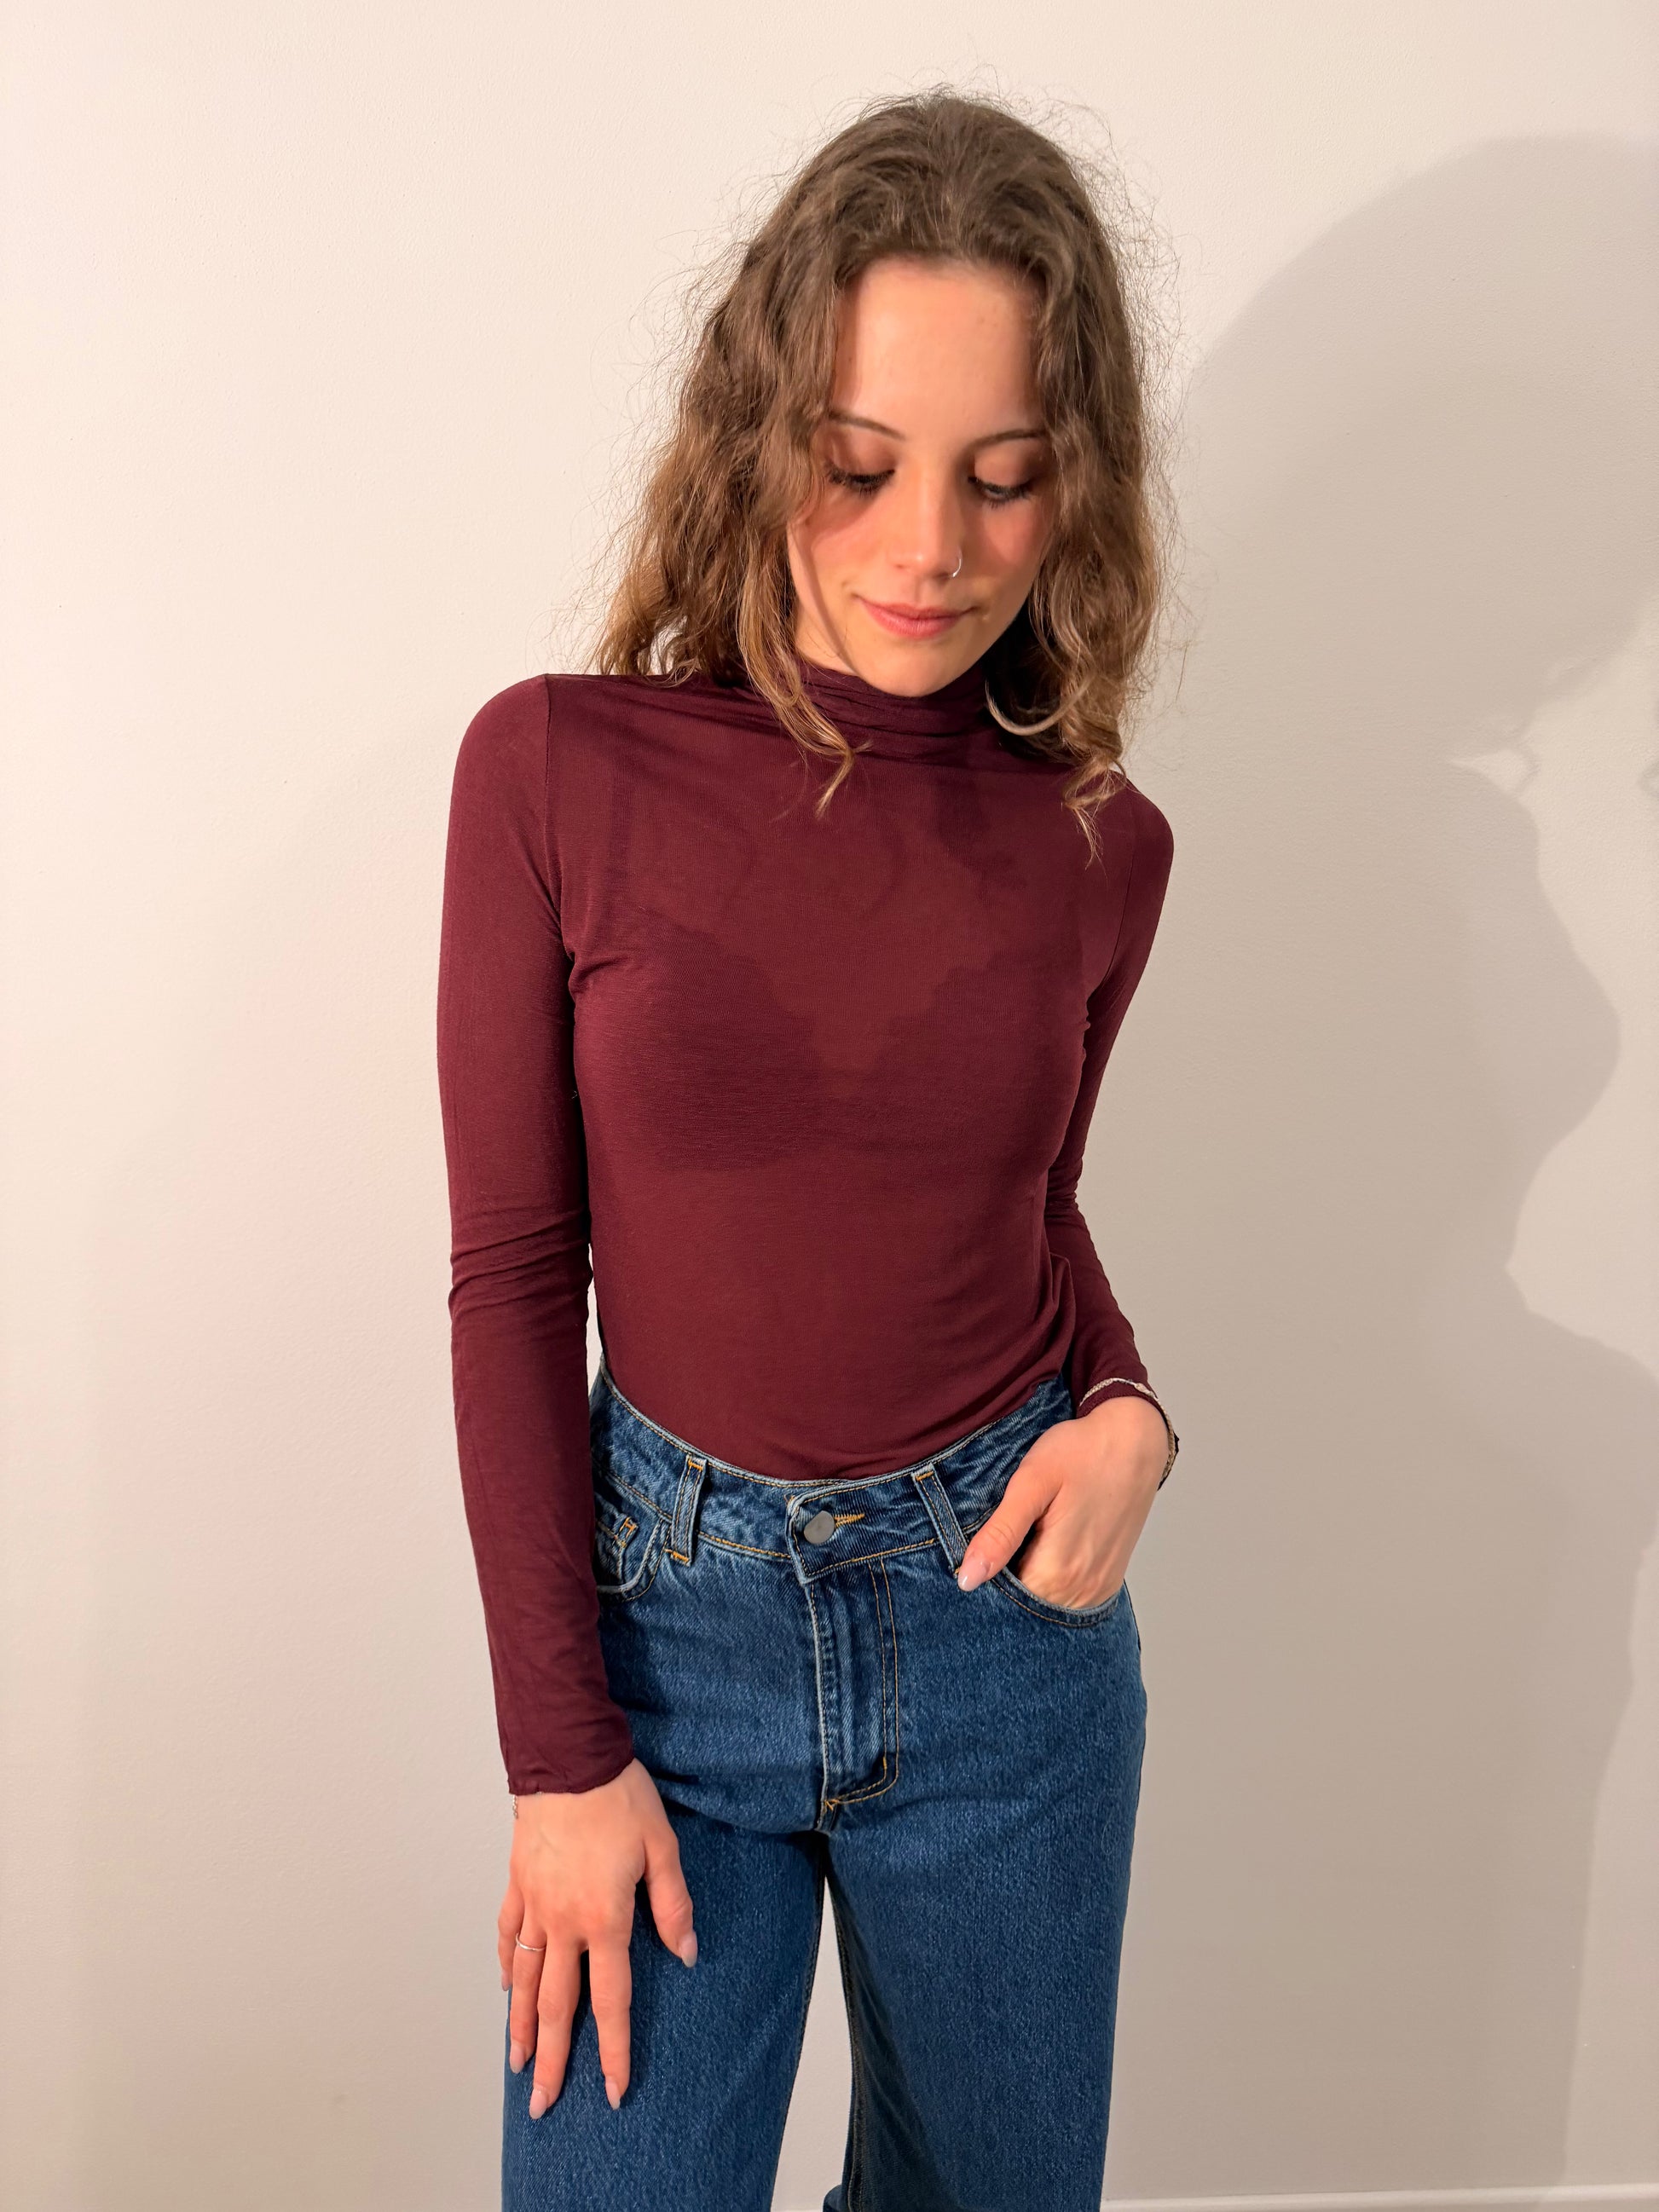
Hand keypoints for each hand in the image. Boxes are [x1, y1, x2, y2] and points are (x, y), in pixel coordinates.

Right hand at [501, 1758, 695, 2117]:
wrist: (567, 1755)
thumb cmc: (618, 1796)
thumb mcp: (661, 1847)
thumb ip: (672, 1905)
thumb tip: (687, 1953)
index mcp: (604, 1919)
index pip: (610, 2000)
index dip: (612, 2050)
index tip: (612, 2091)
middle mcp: (563, 1923)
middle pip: (554, 2006)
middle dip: (550, 2060)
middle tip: (543, 2104)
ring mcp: (534, 1904)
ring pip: (521, 1979)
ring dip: (518, 2025)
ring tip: (516, 2062)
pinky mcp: (517, 1882)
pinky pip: (507, 1934)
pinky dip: (503, 1965)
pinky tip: (503, 1985)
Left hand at [956, 1394, 1168, 1609]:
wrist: (1132, 1441)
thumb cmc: (1080, 1453)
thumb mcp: (1030, 1484)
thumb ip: (1000, 1535)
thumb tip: (968, 1579)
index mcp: (1057, 1573)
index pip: (1002, 1604)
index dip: (982, 1582)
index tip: (974, 1555)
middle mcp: (1081, 1591)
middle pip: (1024, 1609)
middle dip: (1003, 1585)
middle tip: (996, 1541)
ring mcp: (1097, 1589)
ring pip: (1045, 1604)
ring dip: (1026, 1583)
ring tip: (1022, 1541)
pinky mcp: (1107, 1581)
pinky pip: (1067, 1599)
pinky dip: (1048, 1584)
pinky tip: (1042, 1550)